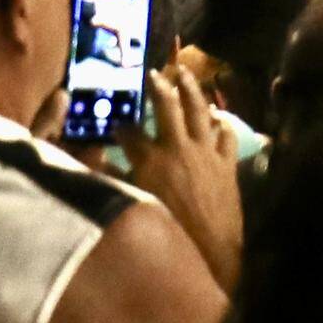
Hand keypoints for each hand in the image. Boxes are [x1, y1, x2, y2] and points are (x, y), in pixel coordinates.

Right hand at [114, 57, 245, 291]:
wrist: (212, 250)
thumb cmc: (168, 231)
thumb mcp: (136, 205)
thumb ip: (116, 182)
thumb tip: (96, 163)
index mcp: (150, 159)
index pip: (130, 132)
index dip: (122, 127)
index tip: (117, 125)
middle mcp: (177, 147)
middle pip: (166, 106)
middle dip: (158, 87)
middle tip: (154, 72)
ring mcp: (205, 153)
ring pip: (199, 110)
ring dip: (191, 89)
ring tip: (185, 72)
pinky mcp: (226, 164)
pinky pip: (226, 135)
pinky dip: (223, 122)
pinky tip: (219, 116)